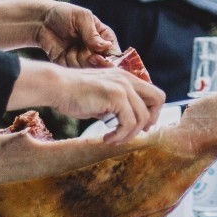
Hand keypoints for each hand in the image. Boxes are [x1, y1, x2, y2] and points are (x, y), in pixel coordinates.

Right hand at [12, 61, 164, 143]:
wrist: (57, 87)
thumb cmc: (75, 94)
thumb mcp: (102, 98)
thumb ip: (117, 105)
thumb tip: (128, 122)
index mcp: (126, 78)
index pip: (154, 94)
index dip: (150, 112)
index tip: (137, 127)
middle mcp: (128, 79)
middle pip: (158, 99)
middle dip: (149, 120)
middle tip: (132, 133)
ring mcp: (123, 86)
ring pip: (142, 117)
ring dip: (129, 134)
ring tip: (113, 139)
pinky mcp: (116, 96)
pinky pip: (129, 123)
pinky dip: (120, 135)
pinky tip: (107, 138)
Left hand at [35, 2, 120, 68]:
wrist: (41, 20)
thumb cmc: (64, 13)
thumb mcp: (81, 18)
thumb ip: (93, 33)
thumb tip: (107, 47)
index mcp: (103, 36)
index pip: (113, 52)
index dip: (108, 58)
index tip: (97, 56)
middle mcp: (94, 49)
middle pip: (100, 64)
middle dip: (91, 60)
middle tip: (84, 53)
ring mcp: (81, 57)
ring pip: (85, 68)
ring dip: (77, 59)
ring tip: (70, 47)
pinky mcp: (68, 64)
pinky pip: (71, 70)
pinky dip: (67, 63)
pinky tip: (62, 52)